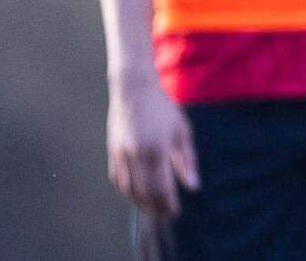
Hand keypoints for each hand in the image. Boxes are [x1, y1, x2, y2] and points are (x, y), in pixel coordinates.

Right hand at [106, 75, 198, 215]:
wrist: (134, 90)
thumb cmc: (162, 109)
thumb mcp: (181, 131)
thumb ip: (187, 160)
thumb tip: (193, 186)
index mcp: (157, 150)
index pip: (162, 187)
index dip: (168, 203)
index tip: (175, 212)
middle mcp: (136, 155)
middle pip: (144, 192)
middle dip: (155, 207)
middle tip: (164, 215)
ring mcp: (121, 154)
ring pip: (129, 189)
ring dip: (140, 202)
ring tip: (151, 209)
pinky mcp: (112, 152)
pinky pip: (118, 179)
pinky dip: (126, 191)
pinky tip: (135, 194)